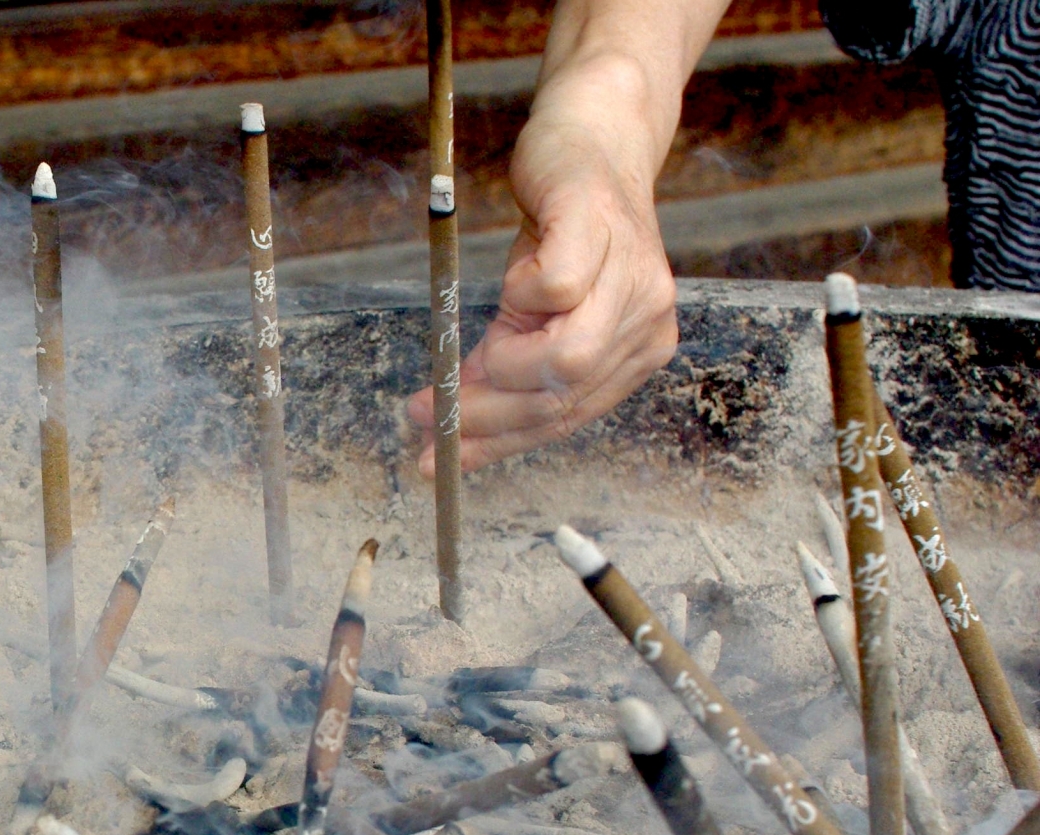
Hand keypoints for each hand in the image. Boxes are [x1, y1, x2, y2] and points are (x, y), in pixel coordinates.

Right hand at [408, 56, 679, 474]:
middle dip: (485, 414)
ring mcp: (634, 278)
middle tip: (425, 413)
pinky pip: (558, 289)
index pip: (564, 419)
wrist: (592, 138)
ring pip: (569, 359)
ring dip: (503, 364)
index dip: (497, 444)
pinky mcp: (601, 229)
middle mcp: (648, 324)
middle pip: (564, 399)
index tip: (440, 458)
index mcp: (635, 353)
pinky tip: (513, 281)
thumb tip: (449, 428)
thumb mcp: (532, 316)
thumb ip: (506, 370)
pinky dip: (520, 294)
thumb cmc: (559, 231)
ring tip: (469, 353)